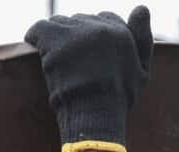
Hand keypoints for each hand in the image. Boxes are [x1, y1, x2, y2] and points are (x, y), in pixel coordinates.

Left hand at [25, 6, 152, 149]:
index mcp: (120, 31)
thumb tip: (142, 7)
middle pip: (81, 20)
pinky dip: (35, 36)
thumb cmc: (117, 100)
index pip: (104, 18)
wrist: (95, 115)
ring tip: (55, 59)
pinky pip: (39, 28)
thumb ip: (143, 38)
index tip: (87, 55)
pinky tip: (35, 47)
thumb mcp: (142, 72)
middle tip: (70, 62)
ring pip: (60, 24)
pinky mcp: (55, 40)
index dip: (94, 36)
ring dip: (56, 38)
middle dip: (75, 37)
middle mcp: (100, 26)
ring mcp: (77, 32)